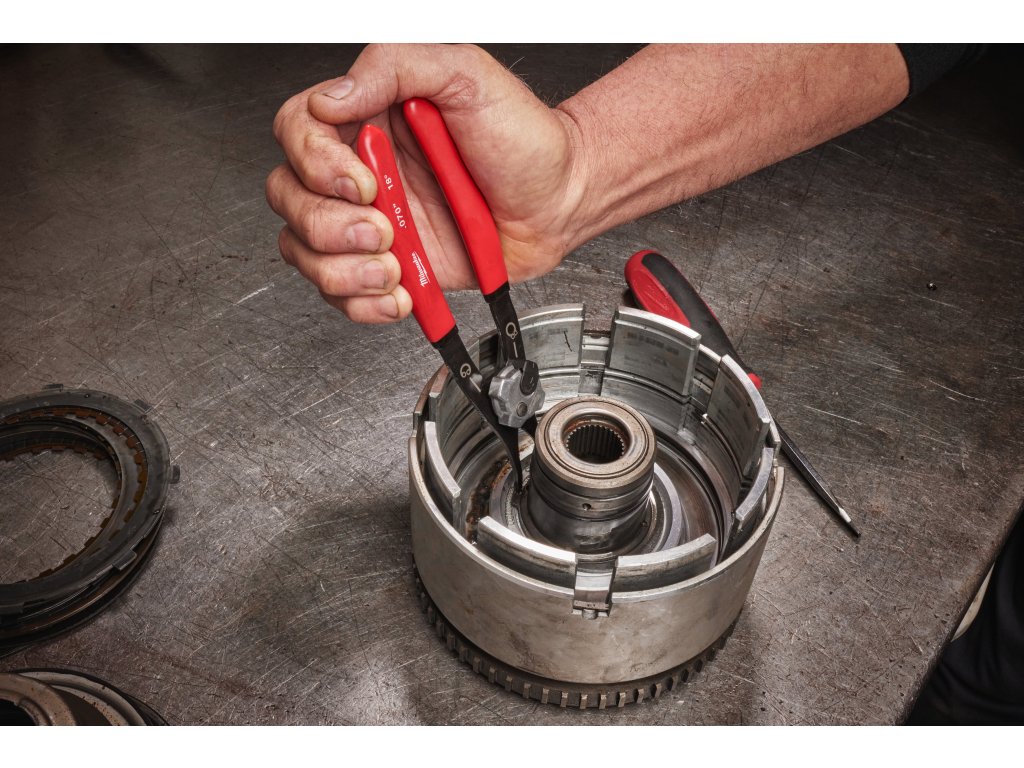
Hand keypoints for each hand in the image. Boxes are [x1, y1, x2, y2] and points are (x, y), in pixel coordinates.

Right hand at [266, 44, 583, 323]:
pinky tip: (398, 293)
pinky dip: (363, 303)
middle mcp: (361, 171)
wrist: (559, 200)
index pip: (298, 131)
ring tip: (395, 266)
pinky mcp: (391, 265)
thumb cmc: (522, 137)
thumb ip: (395, 64)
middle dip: (330, 225)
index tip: (364, 182)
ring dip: (343, 270)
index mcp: (369, 118)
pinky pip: (343, 293)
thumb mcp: (465, 73)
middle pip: (290, 198)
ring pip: (305, 251)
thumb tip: (334, 96)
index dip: (315, 163)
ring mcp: (372, 222)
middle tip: (385, 229)